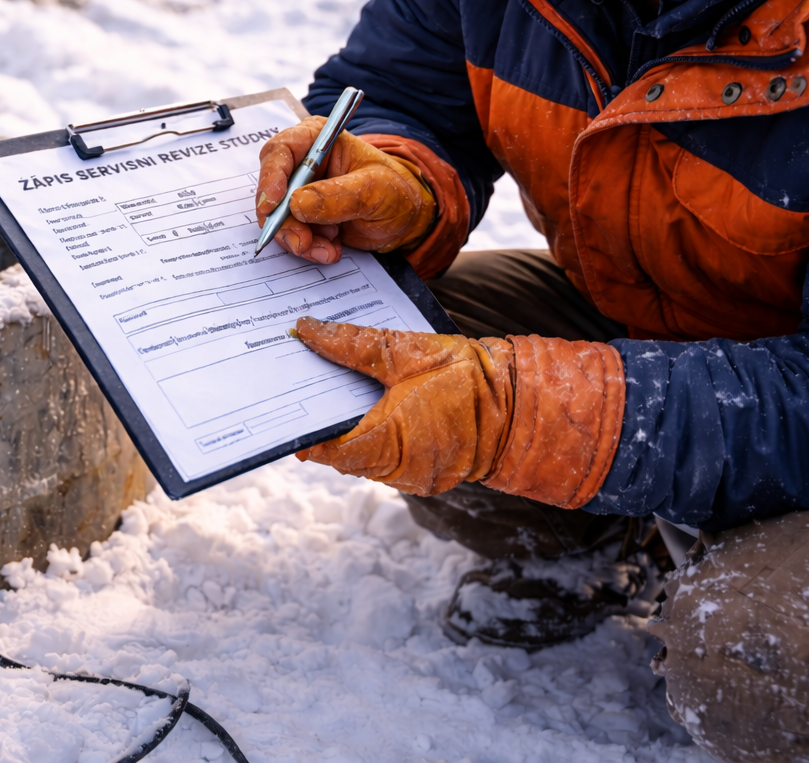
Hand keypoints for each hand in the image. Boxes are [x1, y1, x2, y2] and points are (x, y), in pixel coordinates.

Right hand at [255, 118, 435, 263]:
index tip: (273, 205)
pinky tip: (331, 249)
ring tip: (328, 250)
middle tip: (302, 242)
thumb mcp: (375, 189)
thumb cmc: (395, 191)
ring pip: (278, 218)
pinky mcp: (303, 219)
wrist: (405, 220)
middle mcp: (303, 164)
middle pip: (272, 190)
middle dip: (283, 221)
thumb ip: (338, 196)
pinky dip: (308, 248)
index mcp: (318, 141)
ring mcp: (300, 193)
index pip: (281, 152)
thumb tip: (297, 204)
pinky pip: (290, 235)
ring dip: (298, 239)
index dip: (271, 177)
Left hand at [291, 320, 625, 507]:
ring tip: (332, 392)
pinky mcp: (426, 474)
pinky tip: (369, 406)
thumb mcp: (407, 351)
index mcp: (388, 443)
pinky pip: (387, 458)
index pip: (324, 448)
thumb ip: (352, 344)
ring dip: (350, 430)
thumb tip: (304, 331)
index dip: (301, 429)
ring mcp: (414, 477)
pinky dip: (375, 436)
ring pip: (363, 458)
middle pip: (341, 454)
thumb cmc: (469, 376)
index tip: (283, 404)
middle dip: (323, 424)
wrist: (525, 402)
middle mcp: (398, 471)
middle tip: (301, 388)